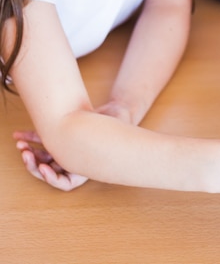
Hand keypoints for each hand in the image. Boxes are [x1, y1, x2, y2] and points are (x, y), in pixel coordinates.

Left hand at [13, 101, 133, 190]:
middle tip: (26, 155)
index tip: (44, 169)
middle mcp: (74, 162)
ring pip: (42, 159)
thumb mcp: (119, 133)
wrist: (117, 113)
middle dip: (34, 166)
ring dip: (29, 154)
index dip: (52, 179)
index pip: (66, 184)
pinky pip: (42, 142)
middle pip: (50, 172)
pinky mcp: (60, 138)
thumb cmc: (122, 126)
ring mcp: (66, 150)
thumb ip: (110, 140)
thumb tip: (101, 146)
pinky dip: (30, 139)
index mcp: (87, 168)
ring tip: (21, 146)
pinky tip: (19, 135)